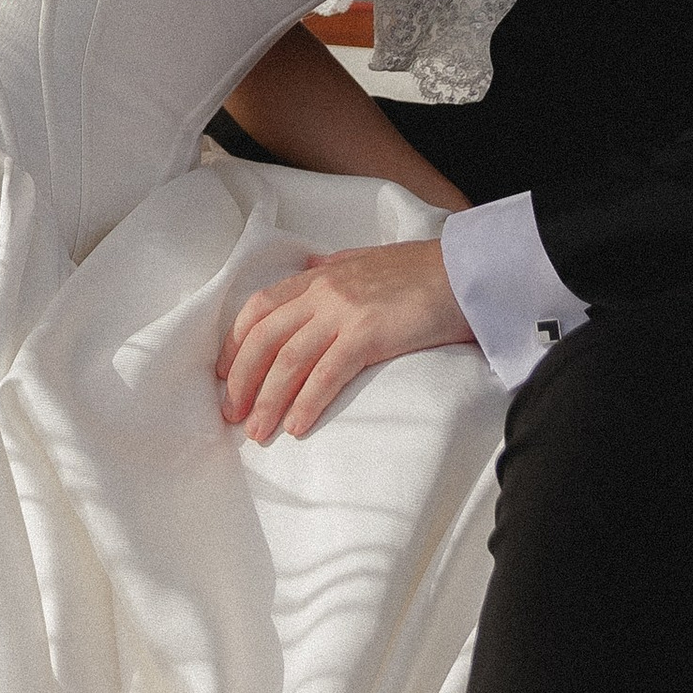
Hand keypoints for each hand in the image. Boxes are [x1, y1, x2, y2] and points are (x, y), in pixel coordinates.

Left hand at [216, 238, 477, 440]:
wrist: (467, 271)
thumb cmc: (423, 271)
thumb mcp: (367, 260)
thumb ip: (334, 267)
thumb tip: (308, 268)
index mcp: (319, 275)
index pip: (259, 309)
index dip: (235, 344)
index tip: (224, 375)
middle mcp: (323, 291)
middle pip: (264, 338)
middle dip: (242, 380)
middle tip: (232, 415)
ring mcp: (344, 311)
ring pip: (288, 360)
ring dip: (268, 400)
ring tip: (257, 432)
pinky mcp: (368, 334)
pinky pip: (327, 374)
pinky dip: (307, 402)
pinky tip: (298, 426)